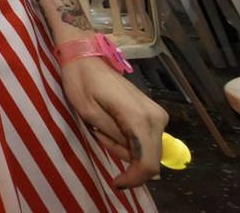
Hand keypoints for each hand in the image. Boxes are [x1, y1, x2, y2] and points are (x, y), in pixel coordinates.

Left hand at [60, 57, 167, 187]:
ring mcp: (158, 115)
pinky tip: (111, 123)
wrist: (87, 57)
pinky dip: (128, 139)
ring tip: (101, 125)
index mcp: (140, 118)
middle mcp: (157, 118)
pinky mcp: (155, 114)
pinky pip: (145, 139)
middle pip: (149, 159)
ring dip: (123, 147)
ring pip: (147, 150)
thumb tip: (137, 161)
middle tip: (98, 134)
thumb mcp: (90, 115)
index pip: (147, 163)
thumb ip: (115, 139)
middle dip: (124, 158)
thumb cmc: (82, 83)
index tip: (115, 182)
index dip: (134, 179)